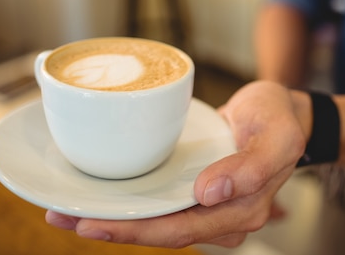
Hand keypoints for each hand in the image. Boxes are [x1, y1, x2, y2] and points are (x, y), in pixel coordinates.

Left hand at [46, 80, 308, 247]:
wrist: (283, 113)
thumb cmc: (279, 121)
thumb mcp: (276, 136)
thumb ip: (251, 167)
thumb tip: (209, 193)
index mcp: (240, 210)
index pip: (180, 230)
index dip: (135, 231)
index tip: (92, 224)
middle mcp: (220, 217)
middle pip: (159, 231)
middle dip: (111, 229)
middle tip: (62, 216)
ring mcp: (208, 206)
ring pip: (156, 221)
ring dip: (114, 219)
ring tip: (68, 208)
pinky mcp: (197, 191)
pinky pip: (160, 204)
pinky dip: (130, 203)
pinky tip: (103, 196)